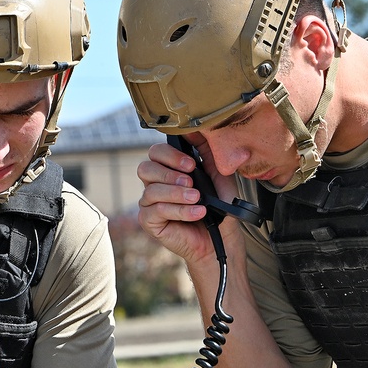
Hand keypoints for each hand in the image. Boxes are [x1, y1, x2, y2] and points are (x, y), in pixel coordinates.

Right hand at [137, 139, 244, 265]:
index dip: (170, 155)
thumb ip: (205, 151)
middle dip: (169, 173)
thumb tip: (194, 129)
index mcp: (168, 170)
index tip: (191, 165)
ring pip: (151, 191)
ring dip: (177, 194)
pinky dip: (179, 211)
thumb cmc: (219, 207)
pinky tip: (197, 213)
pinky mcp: (150, 222)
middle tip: (191, 182)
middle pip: (145, 168)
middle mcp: (155, 185)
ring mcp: (150, 204)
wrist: (222, 238)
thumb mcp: (217, 174)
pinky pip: (156, 211)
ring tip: (197, 199)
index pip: (155, 153)